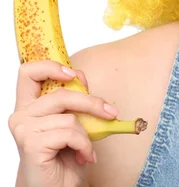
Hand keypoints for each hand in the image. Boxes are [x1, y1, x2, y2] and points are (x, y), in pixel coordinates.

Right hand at [8, 60, 118, 186]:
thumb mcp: (73, 122)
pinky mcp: (31, 144)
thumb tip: (80, 75)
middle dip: (91, 102)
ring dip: (88, 133)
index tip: (72, 74)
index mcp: (29, 105)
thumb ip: (73, 99)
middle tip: (111, 112)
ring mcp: (24, 130)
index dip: (50, 67)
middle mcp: (21, 115)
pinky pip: (70, 133)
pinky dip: (84, 145)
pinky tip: (84, 156)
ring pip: (70, 117)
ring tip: (87, 148)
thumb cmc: (63, 156)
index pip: (28, 72)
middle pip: (60, 94)